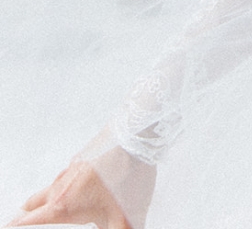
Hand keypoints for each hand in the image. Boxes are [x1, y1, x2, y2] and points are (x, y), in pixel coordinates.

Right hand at [8, 147, 154, 228]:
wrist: (135, 135)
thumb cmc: (126, 173)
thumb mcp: (124, 217)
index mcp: (64, 204)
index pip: (32, 220)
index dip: (19, 226)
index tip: (9, 227)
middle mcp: (62, 185)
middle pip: (35, 202)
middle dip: (26, 213)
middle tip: (19, 220)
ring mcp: (72, 168)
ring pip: (50, 186)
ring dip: (44, 198)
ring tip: (45, 205)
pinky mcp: (84, 157)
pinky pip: (66, 174)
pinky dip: (63, 184)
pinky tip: (78, 186)